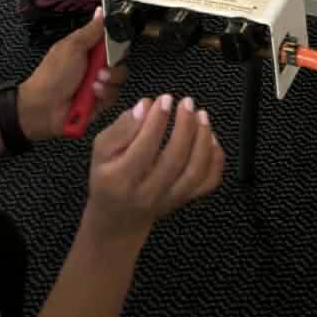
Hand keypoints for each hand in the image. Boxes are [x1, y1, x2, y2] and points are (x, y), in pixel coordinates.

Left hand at [18, 12, 124, 140]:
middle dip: (113, 65)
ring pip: (118, 78)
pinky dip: (104, 95)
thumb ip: (92, 30)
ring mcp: (98, 83)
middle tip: (100, 69)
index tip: (117, 44)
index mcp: (88, 48)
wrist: (43, 107)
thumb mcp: (73, 46)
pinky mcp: (100, 101)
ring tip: (93, 85)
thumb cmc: (53, 73)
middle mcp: (95, 64)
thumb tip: (101, 10)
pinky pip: (113, 95)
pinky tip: (92, 95)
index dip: (117, 41)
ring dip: (108, 81)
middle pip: (119, 59)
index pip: (112, 40)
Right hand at [83, 90, 224, 241]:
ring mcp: (169, 199)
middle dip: (184, 126)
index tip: (165, 99)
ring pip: (195, 172)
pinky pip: (208, 182)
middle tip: (187, 102)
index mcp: (122, 179)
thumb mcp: (101, 150)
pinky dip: (215, 160)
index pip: (144, 148)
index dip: (157, 121)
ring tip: (201, 115)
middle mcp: (147, 193)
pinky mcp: (185, 200)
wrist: (118, 216)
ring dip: (202, 140)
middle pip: (174, 160)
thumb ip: (121, 128)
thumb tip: (145, 106)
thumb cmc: (108, 176)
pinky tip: (211, 138)